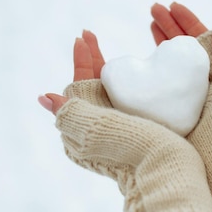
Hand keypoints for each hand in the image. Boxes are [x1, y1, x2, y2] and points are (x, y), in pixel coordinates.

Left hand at [39, 28, 211, 211]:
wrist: (167, 176)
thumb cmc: (133, 149)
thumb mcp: (97, 127)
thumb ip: (72, 111)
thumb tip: (45, 98)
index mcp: (85, 126)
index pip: (78, 85)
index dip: (82, 59)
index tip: (84, 36)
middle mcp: (98, 130)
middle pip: (91, 87)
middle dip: (91, 60)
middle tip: (90, 35)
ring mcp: (118, 133)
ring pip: (109, 94)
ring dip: (107, 69)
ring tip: (109, 51)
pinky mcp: (138, 135)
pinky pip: (126, 103)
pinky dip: (126, 84)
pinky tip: (135, 78)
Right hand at [149, 3, 211, 211]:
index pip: (202, 41)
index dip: (186, 21)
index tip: (170, 5)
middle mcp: (202, 89)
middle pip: (182, 51)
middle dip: (167, 28)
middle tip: (152, 11)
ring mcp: (185, 106)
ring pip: (166, 69)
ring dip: (157, 46)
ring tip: (146, 26)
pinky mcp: (170, 122)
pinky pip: (153, 93)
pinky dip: (143, 76)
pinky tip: (134, 65)